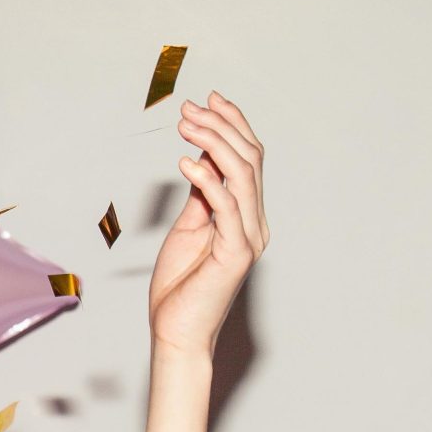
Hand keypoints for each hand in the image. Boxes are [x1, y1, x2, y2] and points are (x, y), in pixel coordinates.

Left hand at [147, 91, 267, 358]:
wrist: (177, 332)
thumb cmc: (180, 287)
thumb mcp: (189, 229)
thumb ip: (201, 196)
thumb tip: (202, 158)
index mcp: (247, 216)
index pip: (248, 159)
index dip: (233, 125)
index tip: (208, 100)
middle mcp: (255, 223)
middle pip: (250, 159)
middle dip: (221, 126)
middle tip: (191, 107)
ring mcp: (249, 238)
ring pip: (243, 175)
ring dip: (214, 143)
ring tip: (187, 124)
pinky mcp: (236, 254)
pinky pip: (227, 207)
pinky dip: (208, 179)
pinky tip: (185, 162)